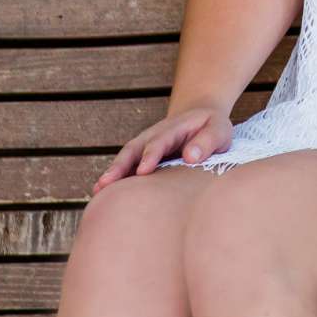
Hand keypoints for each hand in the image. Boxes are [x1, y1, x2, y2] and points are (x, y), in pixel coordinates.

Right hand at [92, 105, 232, 191]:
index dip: (150, 155)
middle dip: (120, 166)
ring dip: (112, 174)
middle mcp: (153, 136)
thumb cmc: (211, 129)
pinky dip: (115, 180)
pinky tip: (104, 197)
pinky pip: (127, 168)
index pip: (159, 142)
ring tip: (98, 192)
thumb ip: (207, 141)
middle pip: (133, 149)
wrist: (200, 119)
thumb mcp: (218, 129)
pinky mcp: (142, 159)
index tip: (143, 171)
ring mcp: (145, 147)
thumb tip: (190, 158)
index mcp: (173, 129)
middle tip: (106, 183)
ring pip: (126, 159)